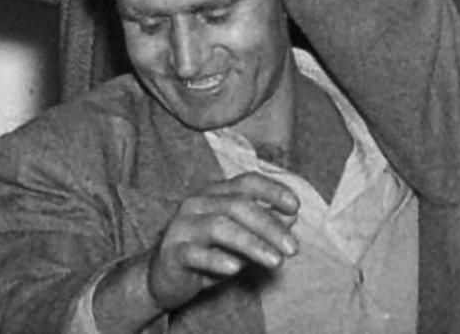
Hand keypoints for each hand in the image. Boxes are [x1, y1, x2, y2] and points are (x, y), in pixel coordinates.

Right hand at [143, 175, 301, 312]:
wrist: (163, 278)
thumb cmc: (206, 254)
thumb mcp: (239, 241)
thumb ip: (261, 227)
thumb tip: (291, 217)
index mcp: (215, 193)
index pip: (247, 182)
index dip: (273, 190)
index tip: (296, 206)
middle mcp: (198, 202)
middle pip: (238, 205)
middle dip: (270, 226)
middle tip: (293, 248)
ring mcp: (182, 225)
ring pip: (220, 226)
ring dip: (252, 244)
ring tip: (276, 262)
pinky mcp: (172, 252)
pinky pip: (195, 253)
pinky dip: (217, 259)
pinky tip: (235, 269)